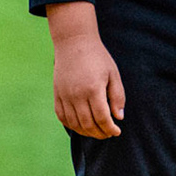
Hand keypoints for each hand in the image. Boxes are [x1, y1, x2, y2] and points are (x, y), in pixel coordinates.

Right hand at [47, 3, 125, 138]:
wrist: (74, 42)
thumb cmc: (97, 57)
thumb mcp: (113, 74)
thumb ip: (117, 96)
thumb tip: (118, 118)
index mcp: (93, 89)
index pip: (102, 118)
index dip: (110, 129)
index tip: (117, 132)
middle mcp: (77, 95)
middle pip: (88, 124)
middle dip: (100, 133)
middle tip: (108, 134)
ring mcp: (65, 95)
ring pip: (74, 124)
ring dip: (86, 132)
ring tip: (96, 132)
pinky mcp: (57, 94)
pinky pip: (62, 117)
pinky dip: (71, 126)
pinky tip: (81, 126)